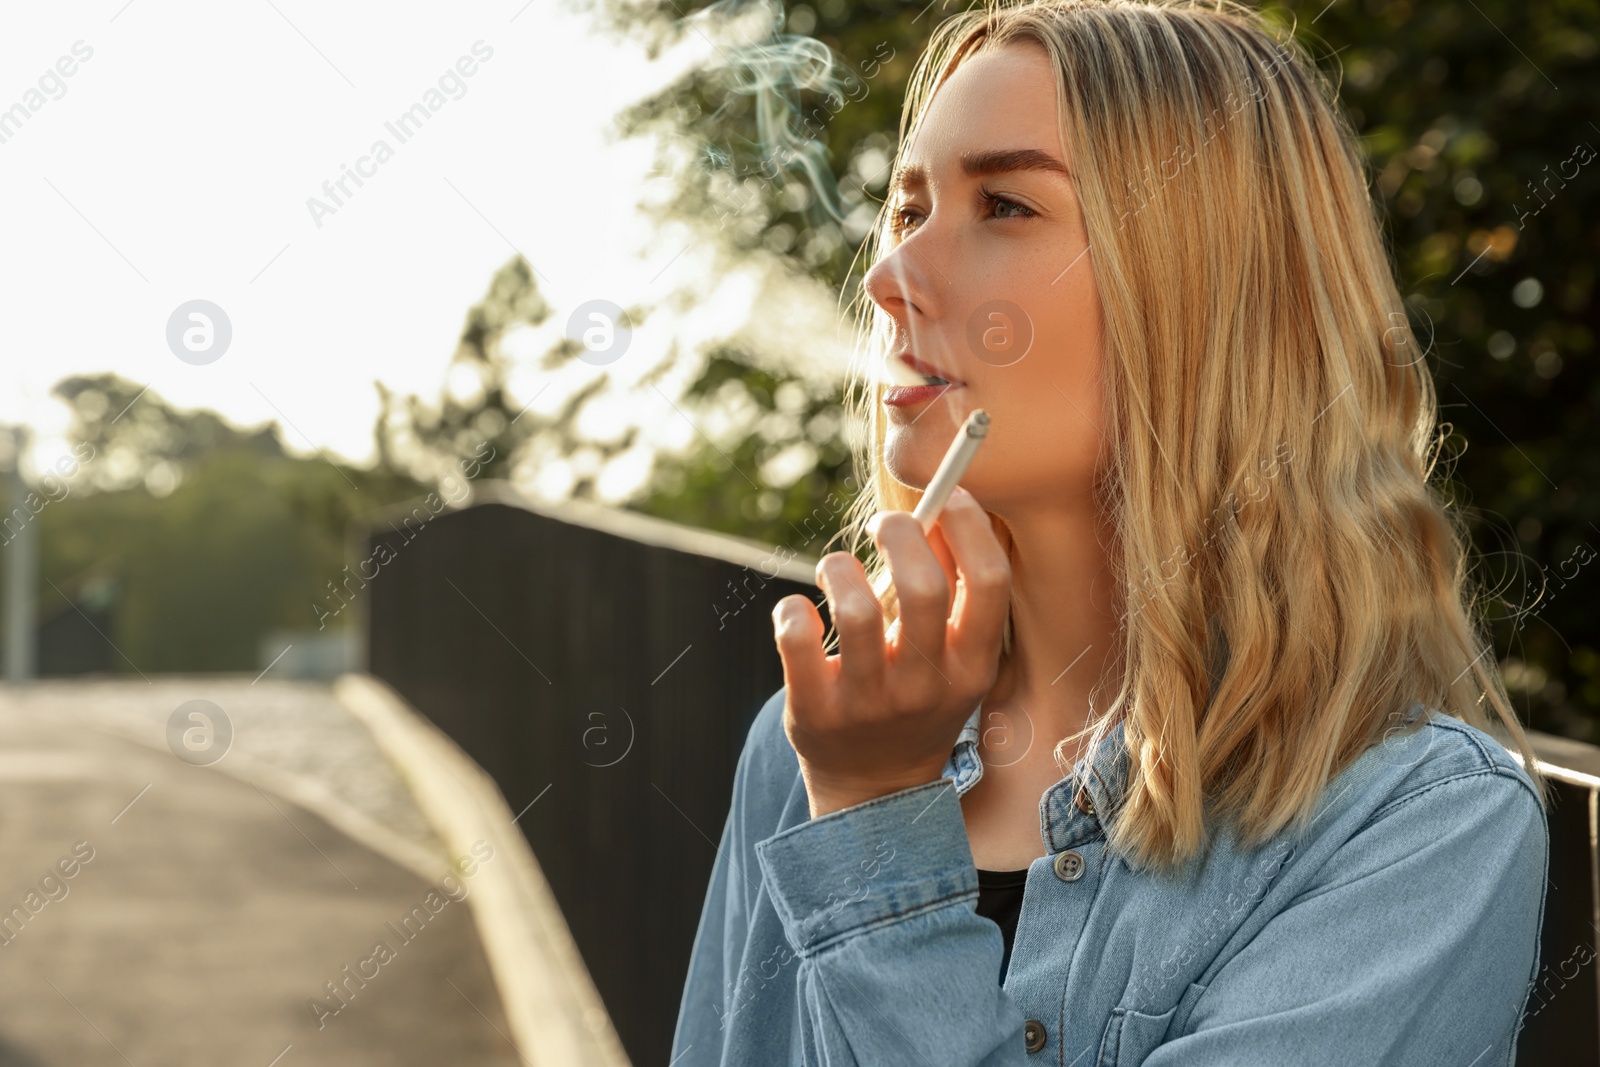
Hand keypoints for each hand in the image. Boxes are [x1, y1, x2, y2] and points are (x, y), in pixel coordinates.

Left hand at [771, 485, 1011, 817]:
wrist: (875, 789)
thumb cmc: (916, 699)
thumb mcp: (952, 659)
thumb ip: (950, 592)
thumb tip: (936, 513)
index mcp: (972, 666)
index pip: (989, 583)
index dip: (970, 526)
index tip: (946, 496)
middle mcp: (925, 686)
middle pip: (923, 587)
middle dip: (900, 532)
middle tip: (884, 523)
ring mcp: (869, 703)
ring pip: (857, 610)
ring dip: (841, 567)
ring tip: (836, 568)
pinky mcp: (814, 712)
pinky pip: (796, 640)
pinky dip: (792, 610)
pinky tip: (799, 611)